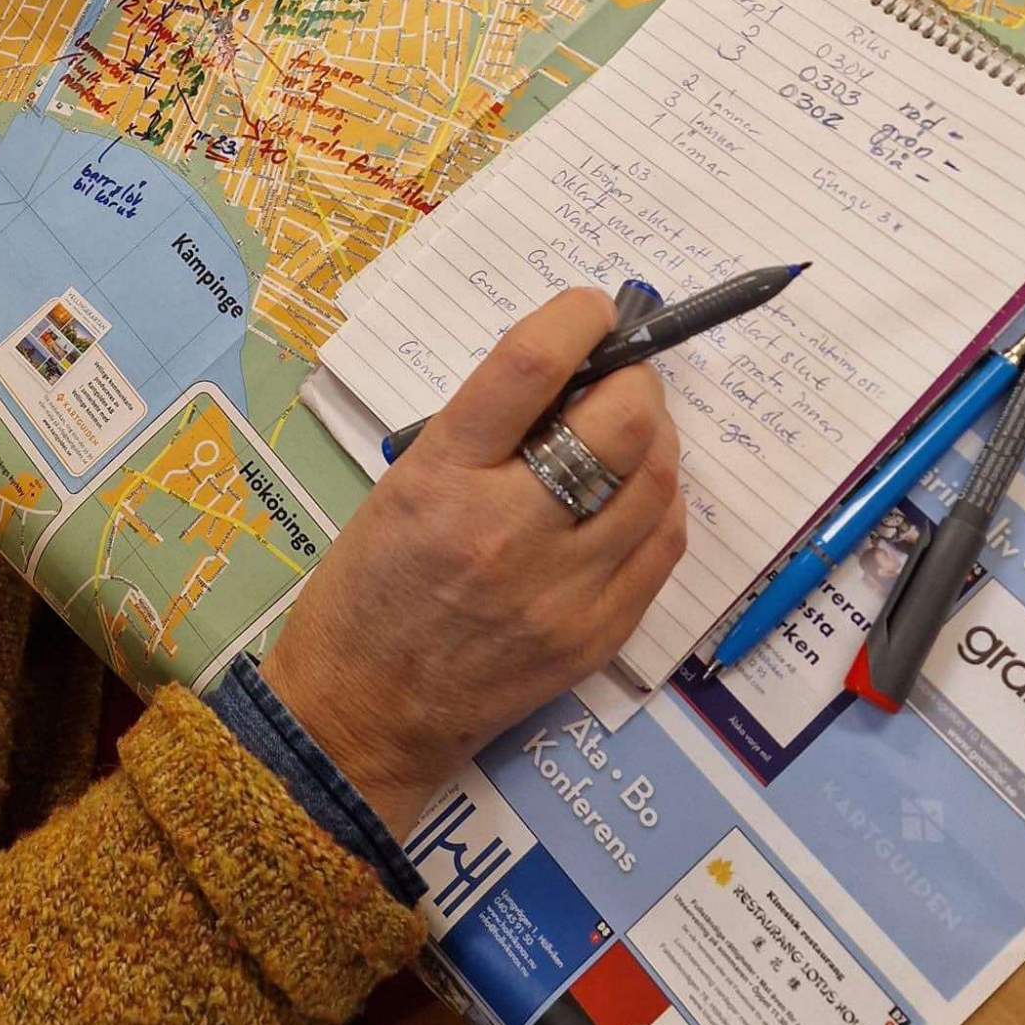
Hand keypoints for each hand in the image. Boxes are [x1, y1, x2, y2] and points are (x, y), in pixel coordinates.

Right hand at [262, 290, 685, 839]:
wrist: (361, 716)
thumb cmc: (368, 588)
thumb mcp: (403, 483)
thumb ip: (482, 431)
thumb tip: (567, 375)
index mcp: (441, 478)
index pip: (528, 367)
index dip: (576, 319)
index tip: (592, 309)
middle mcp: (506, 531)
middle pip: (620, 423)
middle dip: (636, 379)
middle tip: (623, 374)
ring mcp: (560, 592)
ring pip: (657, 484)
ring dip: (658, 439)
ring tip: (634, 431)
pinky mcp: (594, 638)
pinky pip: (663, 549)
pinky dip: (662, 504)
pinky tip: (638, 495)